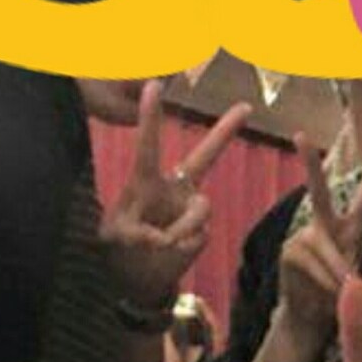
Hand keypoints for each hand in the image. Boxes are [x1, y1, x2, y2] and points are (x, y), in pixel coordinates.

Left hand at [100, 80, 251, 307]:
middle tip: (246, 107)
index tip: (154, 84)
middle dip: (225, 131)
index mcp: (146, 181)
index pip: (149, 144)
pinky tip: (169, 252)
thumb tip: (162, 238)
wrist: (139, 277)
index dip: (151, 115)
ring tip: (162, 245)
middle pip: (206, 156)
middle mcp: (175, 189)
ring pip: (201, 209)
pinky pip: (200, 235)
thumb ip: (135, 234)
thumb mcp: (115, 237)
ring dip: (181, 228)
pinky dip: (182, 247)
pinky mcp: (203, 231)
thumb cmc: (120, 248)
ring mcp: (192, 209)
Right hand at [277, 131, 361, 345]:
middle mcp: (323, 224)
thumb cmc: (339, 294)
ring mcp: (303, 236)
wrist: (311, 318)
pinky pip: (317, 270)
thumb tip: (347, 279)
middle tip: (299, 135)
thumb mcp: (357, 277)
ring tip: (339, 297)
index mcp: (350, 225)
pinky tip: (320, 296)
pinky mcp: (290, 253)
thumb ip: (354, 269)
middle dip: (309, 164)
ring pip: (332, 256)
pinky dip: (326, 288)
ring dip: (341, 283)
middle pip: (319, 191)